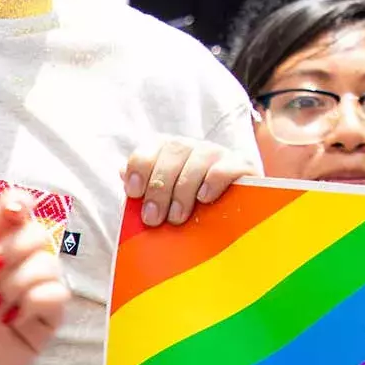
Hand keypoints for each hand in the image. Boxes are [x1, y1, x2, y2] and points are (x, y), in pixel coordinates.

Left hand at [0, 193, 70, 364]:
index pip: (11, 214)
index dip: (17, 205)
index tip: (11, 209)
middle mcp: (9, 267)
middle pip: (35, 232)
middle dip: (14, 246)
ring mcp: (27, 293)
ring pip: (49, 261)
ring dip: (18, 279)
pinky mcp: (42, 319)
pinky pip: (58, 294)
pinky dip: (36, 300)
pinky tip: (11, 317)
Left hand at [123, 137, 256, 225]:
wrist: (235, 218)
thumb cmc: (191, 211)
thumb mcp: (165, 202)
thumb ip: (145, 188)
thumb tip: (121, 173)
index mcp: (171, 152)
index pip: (152, 146)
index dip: (140, 166)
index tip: (133, 193)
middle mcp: (194, 147)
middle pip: (174, 150)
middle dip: (159, 185)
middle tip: (154, 218)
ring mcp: (219, 154)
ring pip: (198, 157)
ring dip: (183, 189)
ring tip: (177, 218)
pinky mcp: (243, 166)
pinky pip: (225, 166)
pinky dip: (212, 181)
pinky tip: (204, 199)